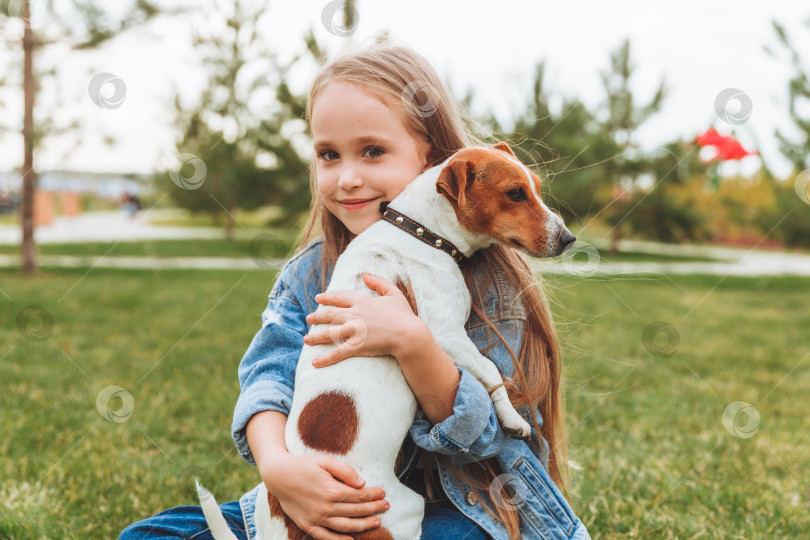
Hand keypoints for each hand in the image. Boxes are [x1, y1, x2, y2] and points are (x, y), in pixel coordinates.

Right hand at [261, 451, 388, 539]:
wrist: (278, 476)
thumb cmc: (303, 465)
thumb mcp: (325, 461)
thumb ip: (345, 471)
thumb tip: (362, 483)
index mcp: (330, 490)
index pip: (358, 495)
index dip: (373, 495)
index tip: (383, 492)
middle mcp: (324, 507)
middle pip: (355, 511)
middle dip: (373, 509)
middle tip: (386, 506)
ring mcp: (315, 518)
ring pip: (345, 527)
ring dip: (363, 525)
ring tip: (376, 521)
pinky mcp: (307, 525)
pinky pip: (326, 537)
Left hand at [304, 273, 423, 367]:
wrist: (408, 335)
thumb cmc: (404, 315)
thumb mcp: (393, 293)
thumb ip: (379, 282)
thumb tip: (365, 274)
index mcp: (362, 302)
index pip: (339, 298)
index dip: (328, 297)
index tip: (318, 298)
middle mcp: (354, 315)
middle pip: (330, 315)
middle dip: (317, 317)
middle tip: (308, 319)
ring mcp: (354, 331)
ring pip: (329, 334)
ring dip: (316, 337)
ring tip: (306, 340)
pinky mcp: (356, 346)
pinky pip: (337, 353)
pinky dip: (325, 359)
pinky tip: (314, 363)